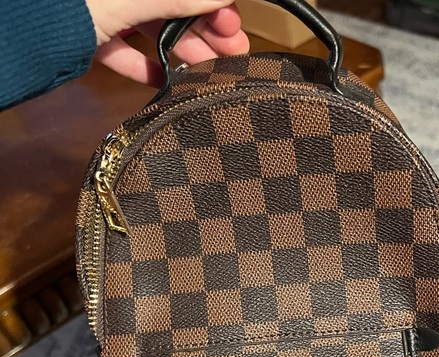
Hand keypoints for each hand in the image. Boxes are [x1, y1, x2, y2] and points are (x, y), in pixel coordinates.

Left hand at [85, 0, 249, 86]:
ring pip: (154, 30)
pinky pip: (125, 51)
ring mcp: (104, 11)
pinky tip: (167, 81)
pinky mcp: (92, 37)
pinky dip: (146, 66)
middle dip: (204, 32)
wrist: (20, 36)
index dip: (211, 5)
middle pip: (172, 8)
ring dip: (183, 52)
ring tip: (208, 75)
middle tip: (232, 55)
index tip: (232, 26)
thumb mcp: (133, 0)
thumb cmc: (70, 5)